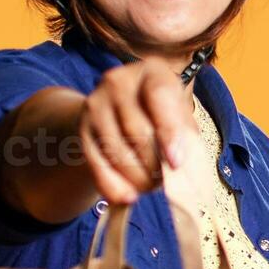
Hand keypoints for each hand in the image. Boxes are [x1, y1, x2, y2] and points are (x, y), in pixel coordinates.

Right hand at [78, 60, 200, 205]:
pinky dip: (113, 185)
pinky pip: (97, 163)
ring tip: (150, 186)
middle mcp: (118, 81)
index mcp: (151, 72)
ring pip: (117, 150)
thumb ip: (185, 135)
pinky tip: (127, 196)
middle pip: (137, 129)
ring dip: (137, 178)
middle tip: (166, 183)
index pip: (159, 97)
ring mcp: (96, 104)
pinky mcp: (82, 128)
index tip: (176, 163)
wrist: (118, 108)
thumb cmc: (160, 113)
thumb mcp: (179, 115)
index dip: (169, 132)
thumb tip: (185, 169)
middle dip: (154, 164)